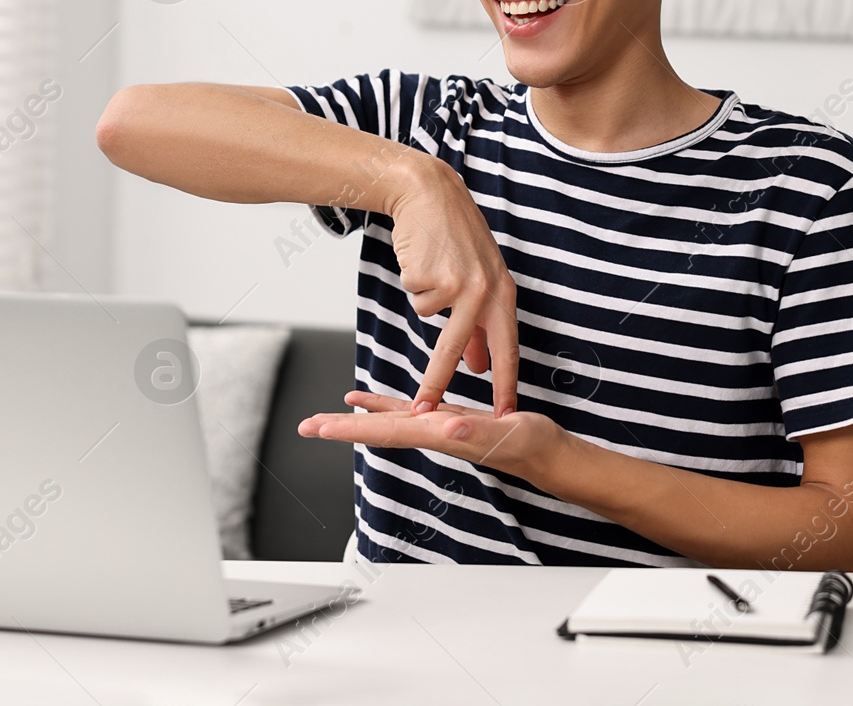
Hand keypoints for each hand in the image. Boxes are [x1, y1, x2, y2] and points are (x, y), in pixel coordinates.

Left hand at [297, 391, 562, 480]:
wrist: (546, 453)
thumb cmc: (530, 445)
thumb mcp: (505, 435)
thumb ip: (476, 433)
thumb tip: (447, 428)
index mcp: (437, 435)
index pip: (384, 431)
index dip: (349, 429)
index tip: (319, 429)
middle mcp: (430, 434)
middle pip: (375, 430)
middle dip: (339, 428)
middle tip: (305, 426)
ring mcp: (435, 427)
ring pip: (385, 421)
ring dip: (354, 419)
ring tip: (325, 416)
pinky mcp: (444, 418)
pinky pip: (403, 409)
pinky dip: (381, 404)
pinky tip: (364, 399)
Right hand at [386, 159, 518, 416]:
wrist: (430, 193)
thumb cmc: (455, 238)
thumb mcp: (479, 279)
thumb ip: (480, 324)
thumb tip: (476, 367)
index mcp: (504, 294)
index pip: (507, 348)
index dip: (504, 384)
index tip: (505, 417)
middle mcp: (484, 291)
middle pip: (457, 349)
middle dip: (437, 383)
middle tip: (426, 412)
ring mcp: (456, 284)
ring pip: (428, 318)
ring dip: (425, 296)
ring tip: (434, 265)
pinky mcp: (428, 275)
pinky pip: (414, 297)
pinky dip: (413, 281)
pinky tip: (423, 257)